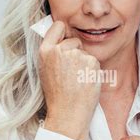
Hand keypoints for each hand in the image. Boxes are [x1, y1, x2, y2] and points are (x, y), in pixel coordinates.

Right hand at [39, 21, 100, 139]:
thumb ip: (52, 53)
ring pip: (85, 52)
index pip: (58, 26)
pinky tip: (85, 83)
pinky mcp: (91, 62)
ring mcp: (76, 55)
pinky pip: (94, 62)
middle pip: (74, 41)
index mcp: (46, 50)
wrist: (67, 113)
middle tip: (70, 73)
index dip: (64, 33)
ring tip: (76, 80)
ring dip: (84, 63)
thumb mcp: (45, 70)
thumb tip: (61, 38)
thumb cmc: (57, 95)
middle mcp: (60, 50)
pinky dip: (92, 71)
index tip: (65, 39)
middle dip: (75, 52)